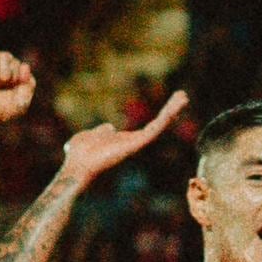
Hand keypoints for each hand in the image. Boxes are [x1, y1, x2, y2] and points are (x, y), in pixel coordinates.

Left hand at [62, 90, 188, 182]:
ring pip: (159, 126)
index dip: (161, 116)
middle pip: (158, 125)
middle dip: (170, 110)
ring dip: (171, 110)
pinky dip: (163, 118)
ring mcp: (135, 144)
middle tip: (183, 96)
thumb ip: (100, 132)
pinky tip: (174, 106)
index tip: (171, 104)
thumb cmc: (79, 155)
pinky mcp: (135, 144)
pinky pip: (153, 129)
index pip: (149, 128)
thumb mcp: (90, 136)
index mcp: (125, 141)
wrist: (77, 166)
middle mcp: (133, 143)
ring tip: (183, 96)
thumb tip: (108, 127)